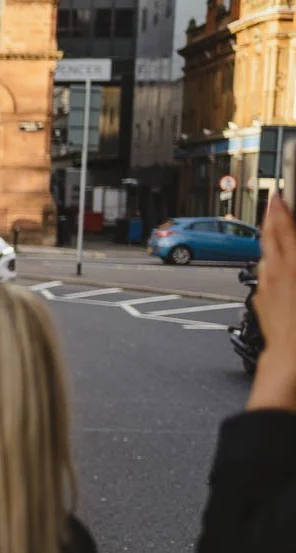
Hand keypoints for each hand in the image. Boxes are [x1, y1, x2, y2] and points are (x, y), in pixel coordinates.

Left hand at [251, 196, 295, 408]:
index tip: (278, 194)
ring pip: (265, 256)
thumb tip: (291, 244)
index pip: (284, 226)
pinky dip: (270, 264)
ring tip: (276, 229)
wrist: (292, 358)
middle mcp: (273, 272)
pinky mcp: (260, 301)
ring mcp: (264, 287)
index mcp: (293, 264)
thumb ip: (295, 254)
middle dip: (271, 217)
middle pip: (269, 237)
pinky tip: (275, 266)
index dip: (280, 208)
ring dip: (270, 241)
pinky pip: (264, 276)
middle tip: (273, 202)